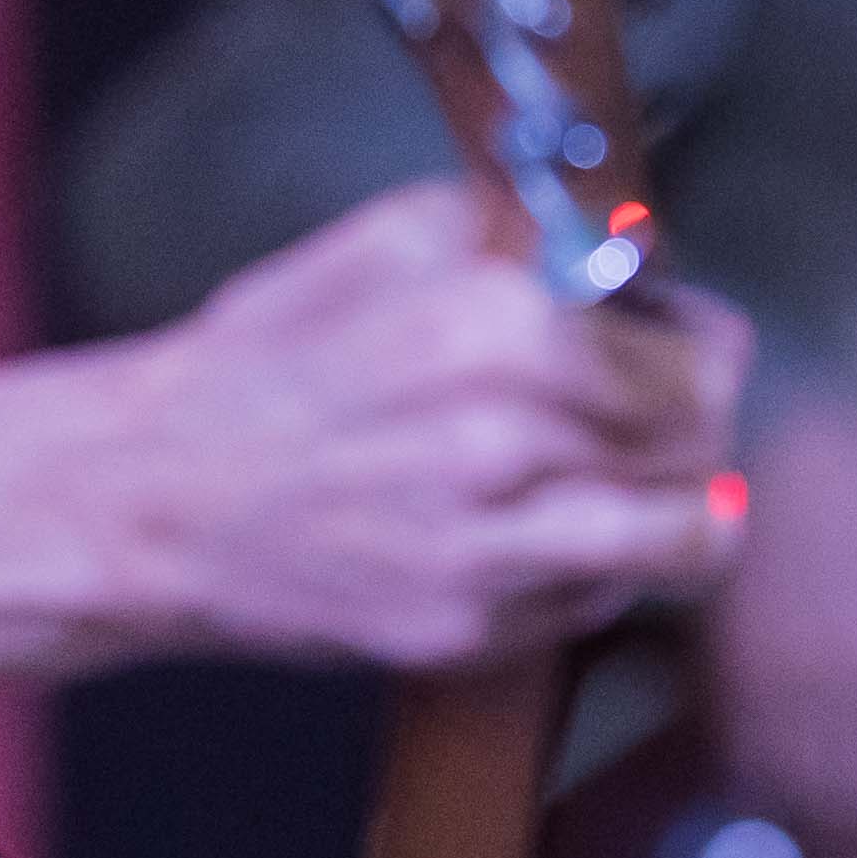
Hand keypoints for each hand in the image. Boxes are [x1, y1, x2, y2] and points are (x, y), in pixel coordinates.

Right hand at [132, 181, 752, 667]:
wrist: (154, 497)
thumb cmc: (265, 367)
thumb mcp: (388, 240)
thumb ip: (524, 231)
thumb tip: (635, 243)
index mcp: (496, 320)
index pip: (698, 346)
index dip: (697, 339)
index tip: (679, 339)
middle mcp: (507, 437)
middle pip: (702, 440)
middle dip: (695, 420)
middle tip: (661, 411)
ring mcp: (491, 545)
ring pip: (685, 535)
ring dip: (681, 505)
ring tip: (639, 480)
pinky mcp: (471, 626)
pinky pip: (604, 598)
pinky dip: (604, 568)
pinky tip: (551, 529)